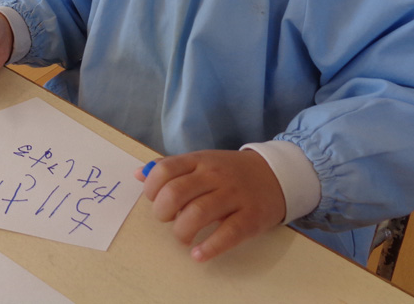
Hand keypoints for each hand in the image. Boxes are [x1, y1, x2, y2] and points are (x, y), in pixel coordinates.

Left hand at [136, 149, 285, 261]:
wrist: (275, 174)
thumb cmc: (229, 171)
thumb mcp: (202, 161)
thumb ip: (172, 168)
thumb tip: (138, 175)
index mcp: (199, 160)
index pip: (165, 170)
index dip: (152, 188)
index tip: (155, 200)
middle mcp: (214, 175)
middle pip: (176, 193)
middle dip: (162, 212)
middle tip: (167, 219)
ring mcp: (234, 195)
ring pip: (198, 213)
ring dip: (182, 231)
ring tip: (183, 237)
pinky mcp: (250, 217)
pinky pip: (227, 234)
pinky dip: (209, 248)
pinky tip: (199, 254)